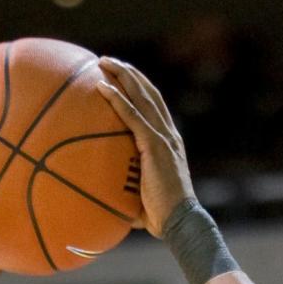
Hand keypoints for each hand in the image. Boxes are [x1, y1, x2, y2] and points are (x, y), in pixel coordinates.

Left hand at [97, 58, 194, 237]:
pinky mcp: (155, 146)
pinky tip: (102, 87)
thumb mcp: (143, 196)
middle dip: (129, 73)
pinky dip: (118, 100)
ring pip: (141, 97)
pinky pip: (133, 117)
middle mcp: (169, 134)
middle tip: (108, 61)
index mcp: (170, 143)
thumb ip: (128, 189)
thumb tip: (104, 199)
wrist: (180, 222)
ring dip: (122, 76)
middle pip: (149, 93)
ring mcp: (163, 138)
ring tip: (103, 62)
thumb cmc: (162, 218)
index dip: (140, 88)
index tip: (124, 77)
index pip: (156, 106)